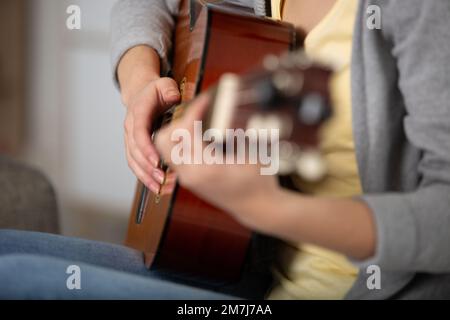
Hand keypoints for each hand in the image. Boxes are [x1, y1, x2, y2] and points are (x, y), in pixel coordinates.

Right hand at [123, 77, 179, 193]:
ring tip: (160, 188)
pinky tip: (156, 187)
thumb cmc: (156, 91)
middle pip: (135, 151)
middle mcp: (130, 128)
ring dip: (145, 176)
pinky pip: (135, 165)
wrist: (141, 93)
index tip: (156, 160)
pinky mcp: (133, 148)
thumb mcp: (165, 84)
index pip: (139, 132)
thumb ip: (169, 90)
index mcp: (137, 112)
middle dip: (148, 167)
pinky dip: (144, 177)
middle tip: (162, 178)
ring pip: (133, 161)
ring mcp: (129, 139)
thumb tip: (174, 98)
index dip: (146, 147)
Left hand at [154, 94, 280, 230]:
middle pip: (164, 139)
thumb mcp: (252, 153)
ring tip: (198, 122)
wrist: (256, 207)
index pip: (186, 131)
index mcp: (206, 168)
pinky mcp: (188, 178)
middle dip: (178, 121)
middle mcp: (191, 174)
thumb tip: (227, 107)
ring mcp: (187, 178)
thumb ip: (237, 131)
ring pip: (164, 148)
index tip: (205, 100)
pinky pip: (173, 155)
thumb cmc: (258, 182)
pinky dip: (180, 141)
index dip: (194, 110)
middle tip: (198, 114)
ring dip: (176, 131)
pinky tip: (199, 135)